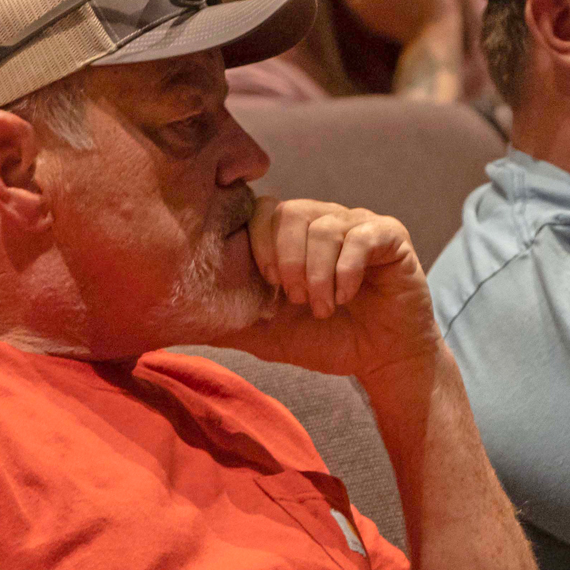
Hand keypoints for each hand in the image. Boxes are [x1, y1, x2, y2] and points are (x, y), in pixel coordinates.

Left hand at [219, 196, 445, 387]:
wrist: (381, 360)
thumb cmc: (325, 341)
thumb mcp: (267, 334)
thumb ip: (229, 319)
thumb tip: (179, 319)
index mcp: (292, 235)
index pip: (262, 209)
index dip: (259, 243)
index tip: (268, 283)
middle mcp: (324, 219)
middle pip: (290, 212)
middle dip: (287, 262)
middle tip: (296, 301)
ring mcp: (357, 224)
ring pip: (323, 226)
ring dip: (318, 275)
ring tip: (324, 307)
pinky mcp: (389, 236)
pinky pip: (360, 237)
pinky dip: (346, 272)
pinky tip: (347, 297)